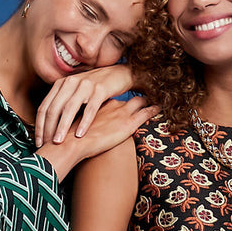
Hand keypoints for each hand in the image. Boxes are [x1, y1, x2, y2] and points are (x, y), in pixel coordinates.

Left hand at [35, 64, 134, 145]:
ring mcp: (85, 85)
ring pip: (69, 109)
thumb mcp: (75, 93)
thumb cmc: (95, 89)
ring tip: (59, 142)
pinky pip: (90, 109)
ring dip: (62, 127)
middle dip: (48, 129)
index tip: (38, 142)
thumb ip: (62, 105)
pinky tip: (80, 135)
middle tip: (46, 145)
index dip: (39, 126)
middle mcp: (70, 83)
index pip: (44, 107)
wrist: (119, 75)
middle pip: (54, 109)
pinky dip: (84, 122)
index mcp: (60, 84)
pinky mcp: (101, 89)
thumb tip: (49, 127)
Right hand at [37, 96, 157, 181]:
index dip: (120, 92)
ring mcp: (121, 113)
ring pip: (141, 100)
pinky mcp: (128, 124)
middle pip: (129, 94)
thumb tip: (79, 127)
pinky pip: (146, 112)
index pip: (113, 95)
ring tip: (159, 93)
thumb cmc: (69, 138)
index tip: (127, 89)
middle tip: (149, 86)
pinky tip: (162, 105)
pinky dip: (155, 108)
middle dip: (139, 89)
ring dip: (149, 97)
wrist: (71, 144)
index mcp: (99, 104)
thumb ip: (81, 121)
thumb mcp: (75, 124)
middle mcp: (112, 105)